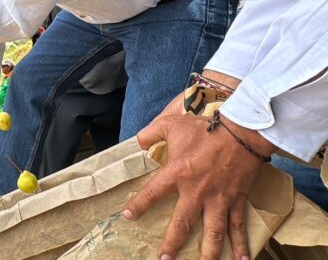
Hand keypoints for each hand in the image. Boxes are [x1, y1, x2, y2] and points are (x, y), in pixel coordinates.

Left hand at [122, 112, 276, 259]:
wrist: (242, 131)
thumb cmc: (206, 128)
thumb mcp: (172, 124)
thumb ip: (151, 133)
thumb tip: (137, 141)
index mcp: (178, 173)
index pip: (153, 193)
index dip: (139, 205)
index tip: (128, 216)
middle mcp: (197, 191)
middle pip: (182, 223)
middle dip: (172, 244)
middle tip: (163, 259)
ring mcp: (219, 198)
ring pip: (212, 232)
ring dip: (207, 252)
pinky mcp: (237, 200)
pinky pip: (239, 226)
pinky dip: (241, 245)